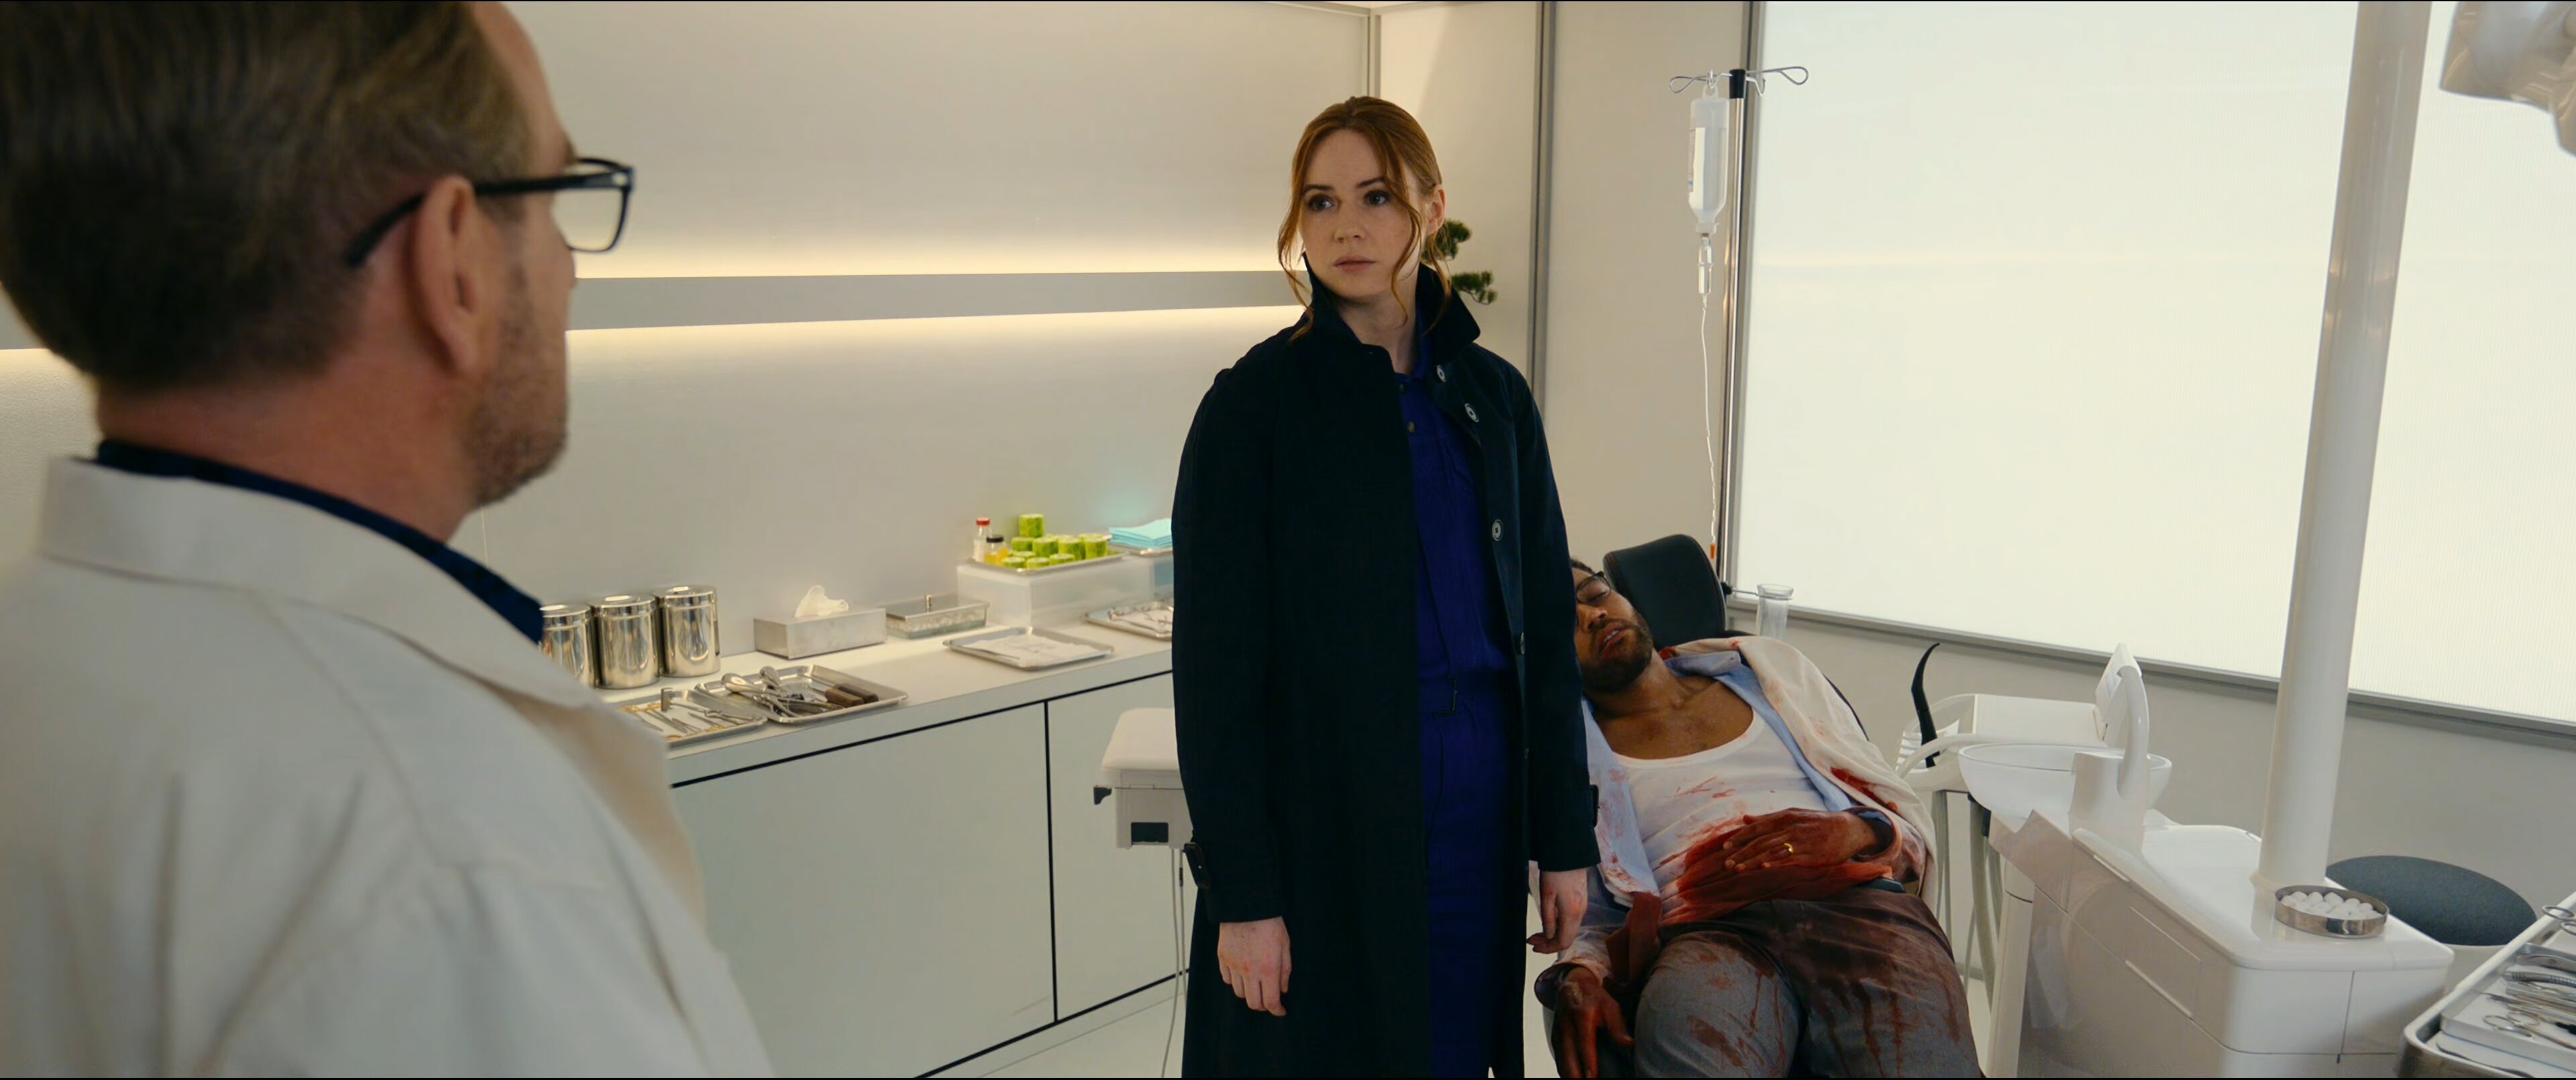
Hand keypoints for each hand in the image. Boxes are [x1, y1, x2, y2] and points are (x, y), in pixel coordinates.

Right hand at [1217, 917, 1290, 1015]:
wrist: (1246, 905)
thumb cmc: (1269, 923)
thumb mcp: (1285, 946)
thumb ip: (1285, 970)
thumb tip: (1283, 989)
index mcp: (1268, 970)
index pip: (1270, 1002)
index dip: (1277, 1010)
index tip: (1281, 1010)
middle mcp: (1249, 972)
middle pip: (1253, 1003)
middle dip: (1263, 1005)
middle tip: (1269, 1000)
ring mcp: (1234, 965)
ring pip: (1239, 993)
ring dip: (1249, 993)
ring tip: (1256, 985)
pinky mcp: (1223, 958)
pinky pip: (1227, 979)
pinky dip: (1235, 981)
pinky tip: (1242, 974)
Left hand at [1528, 868, 1588, 952]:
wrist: (1569, 853)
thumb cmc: (1555, 872)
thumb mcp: (1546, 896)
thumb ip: (1548, 918)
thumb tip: (1549, 936)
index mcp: (1572, 914)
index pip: (1563, 942)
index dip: (1548, 948)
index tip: (1534, 946)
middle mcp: (1580, 913)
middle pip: (1567, 938)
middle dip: (1548, 942)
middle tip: (1531, 940)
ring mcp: (1582, 907)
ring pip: (1568, 930)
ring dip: (1552, 934)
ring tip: (1536, 933)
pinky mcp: (1581, 901)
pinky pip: (1570, 921)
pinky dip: (1558, 926)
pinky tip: (1548, 922)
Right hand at [1550, 966, 1634, 1077]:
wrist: (1573, 984)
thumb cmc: (1593, 997)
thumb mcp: (1610, 1006)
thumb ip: (1618, 1026)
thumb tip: (1629, 1043)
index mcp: (1582, 1018)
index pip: (1584, 1045)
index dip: (1588, 1064)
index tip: (1592, 1077)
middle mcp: (1566, 1027)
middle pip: (1569, 1058)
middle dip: (1577, 1076)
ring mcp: (1558, 1034)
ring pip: (1561, 1062)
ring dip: (1570, 1076)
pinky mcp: (1555, 1039)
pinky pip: (1559, 1060)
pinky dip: (1565, 1072)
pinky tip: (1573, 1079)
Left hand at [1713, 808, 1880, 872]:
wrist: (1849, 829)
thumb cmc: (1817, 822)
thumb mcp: (1793, 815)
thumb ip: (1768, 819)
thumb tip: (1745, 819)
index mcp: (1786, 816)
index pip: (1757, 827)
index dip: (1740, 838)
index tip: (1724, 847)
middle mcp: (1791, 827)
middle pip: (1762, 841)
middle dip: (1742, 853)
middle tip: (1725, 863)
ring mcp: (1802, 841)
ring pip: (1773, 851)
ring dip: (1753, 861)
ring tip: (1738, 869)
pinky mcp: (1813, 855)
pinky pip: (1791, 858)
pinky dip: (1777, 862)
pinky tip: (1765, 867)